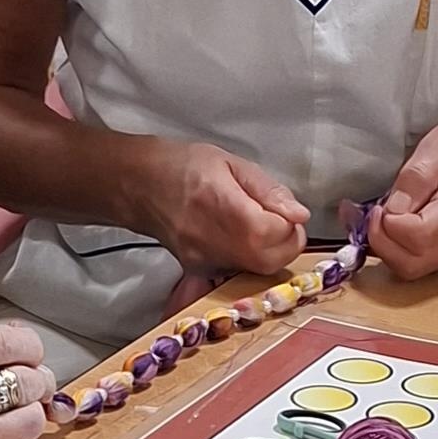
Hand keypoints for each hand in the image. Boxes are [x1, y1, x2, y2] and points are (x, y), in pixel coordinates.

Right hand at [0, 319, 55, 438]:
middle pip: (23, 382)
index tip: (30, 348)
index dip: (29, 344)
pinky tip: (0, 431)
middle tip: (32, 376)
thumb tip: (10, 340)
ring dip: (32, 410)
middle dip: (36, 376)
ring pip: (28, 422)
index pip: (5, 343)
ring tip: (21, 405)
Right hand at [133, 141, 308, 275]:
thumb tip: (299, 214)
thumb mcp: (231, 163)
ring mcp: (205, 261)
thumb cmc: (182, 167)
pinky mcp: (199, 270)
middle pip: (271, 262)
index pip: (278, 233)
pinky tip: (241, 241)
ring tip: (258, 228)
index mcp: (226, 208)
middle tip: (280, 222)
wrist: (138, 184)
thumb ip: (269, 191)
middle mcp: (215, 242)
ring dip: (269, 253)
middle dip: (286, 244)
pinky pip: (236, 275)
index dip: (292, 224)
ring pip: (256, 273)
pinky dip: (248, 261)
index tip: (287, 212)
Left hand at [370, 109, 437, 279]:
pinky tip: (397, 224)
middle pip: (412, 263)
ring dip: (387, 249)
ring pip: (413, 270)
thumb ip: (417, 176)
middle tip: (376, 214)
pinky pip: (420, 262)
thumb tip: (393, 208)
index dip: (388, 225)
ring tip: (385, 217)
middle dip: (381, 243)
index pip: (418, 236)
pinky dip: (399, 250)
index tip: (381, 205)